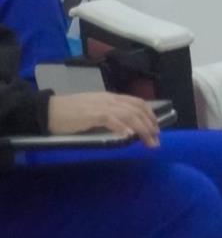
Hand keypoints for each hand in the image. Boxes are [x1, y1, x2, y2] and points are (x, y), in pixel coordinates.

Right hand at [45, 92, 160, 145]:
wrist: (48, 110)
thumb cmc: (70, 112)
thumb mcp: (95, 110)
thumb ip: (110, 115)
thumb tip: (126, 127)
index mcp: (111, 97)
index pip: (137, 102)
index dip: (150, 114)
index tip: (156, 128)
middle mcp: (109, 99)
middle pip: (137, 109)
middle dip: (150, 124)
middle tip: (156, 139)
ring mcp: (101, 106)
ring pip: (129, 114)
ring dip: (142, 129)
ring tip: (148, 140)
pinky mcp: (91, 114)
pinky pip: (111, 119)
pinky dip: (122, 127)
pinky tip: (129, 136)